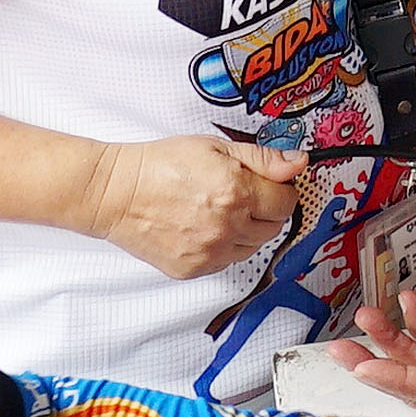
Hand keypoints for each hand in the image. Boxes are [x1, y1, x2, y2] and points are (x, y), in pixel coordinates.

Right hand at [80, 133, 302, 278]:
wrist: (118, 192)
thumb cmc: (161, 165)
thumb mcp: (215, 147)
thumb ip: (262, 158)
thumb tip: (298, 163)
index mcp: (237, 192)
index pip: (286, 202)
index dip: (280, 190)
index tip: (268, 185)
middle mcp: (227, 227)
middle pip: (273, 227)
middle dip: (265, 210)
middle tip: (240, 195)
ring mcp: (210, 252)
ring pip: (252, 247)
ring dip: (246, 231)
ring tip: (218, 210)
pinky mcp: (193, 269)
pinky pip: (226, 262)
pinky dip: (223, 247)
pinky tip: (203, 227)